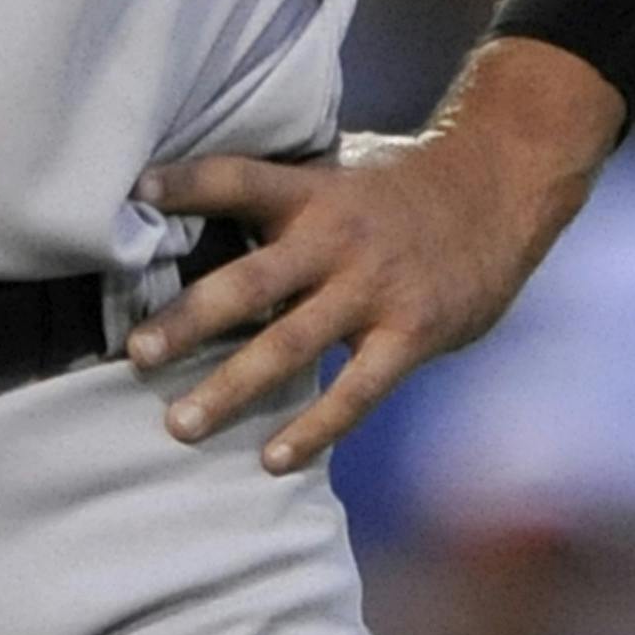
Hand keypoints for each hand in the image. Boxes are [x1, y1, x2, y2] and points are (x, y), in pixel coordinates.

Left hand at [126, 42, 620, 471]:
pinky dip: (314, 429)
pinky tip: (273, 459)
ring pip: (291, 345)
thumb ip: (285, 202)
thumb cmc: (402, 189)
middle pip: (250, 281)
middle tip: (136, 353)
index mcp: (312, 192)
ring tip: (180, 423)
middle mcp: (336, 240)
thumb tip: (206, 215)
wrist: (500, 193)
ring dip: (232, 387)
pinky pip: (355, 391)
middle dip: (189, 320)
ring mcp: (373, 291)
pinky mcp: (411, 334)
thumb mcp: (340, 175)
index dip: (189, 183)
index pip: (239, 178)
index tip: (134, 193)